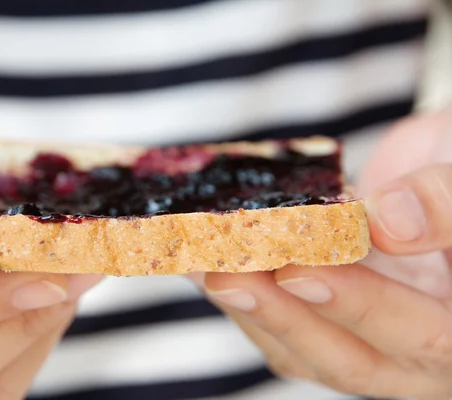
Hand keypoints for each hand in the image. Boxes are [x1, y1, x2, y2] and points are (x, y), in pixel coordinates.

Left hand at [196, 108, 451, 398]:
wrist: (440, 176)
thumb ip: (447, 205)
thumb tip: (388, 221)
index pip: (423, 337)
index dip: (360, 306)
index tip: (299, 270)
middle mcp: (419, 354)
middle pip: (350, 360)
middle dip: (282, 316)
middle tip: (223, 275)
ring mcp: (366, 339)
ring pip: (304, 349)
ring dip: (247, 306)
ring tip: (197, 265)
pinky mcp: (326, 319)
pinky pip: (282, 323)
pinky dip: (243, 291)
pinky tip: (203, 262)